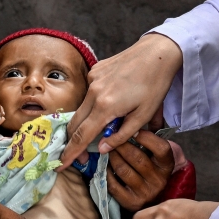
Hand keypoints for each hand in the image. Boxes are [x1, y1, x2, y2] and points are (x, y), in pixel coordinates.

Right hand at [61, 33, 181, 165]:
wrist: (156, 53)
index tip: (61, 165)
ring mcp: (92, 79)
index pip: (82, 135)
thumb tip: (102, 148)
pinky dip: (94, 103)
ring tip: (104, 127)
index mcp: (106, 106)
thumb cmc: (155, 85)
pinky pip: (89, 93)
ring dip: (86, 122)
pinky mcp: (94, 71)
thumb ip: (121, 135)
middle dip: (74, 141)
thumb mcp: (143, 116)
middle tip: (81, 155)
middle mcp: (94, 92)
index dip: (71, 153)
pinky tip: (111, 101)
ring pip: (81, 108)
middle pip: (75, 123)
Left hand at [108, 130, 173, 210]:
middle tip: (111, 137)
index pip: (161, 148)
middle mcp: (159, 180)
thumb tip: (128, 122)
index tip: (133, 130)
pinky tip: (106, 166)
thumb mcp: (155, 154)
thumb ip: (149, 140)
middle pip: (137, 157)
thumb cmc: (150, 168)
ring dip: (112, 157)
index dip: (146, 137)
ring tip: (108, 150)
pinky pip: (114, 184)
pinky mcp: (131, 202)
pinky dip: (106, 173)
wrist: (151, 197)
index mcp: (167, 165)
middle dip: (120, 144)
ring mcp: (145, 192)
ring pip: (123, 170)